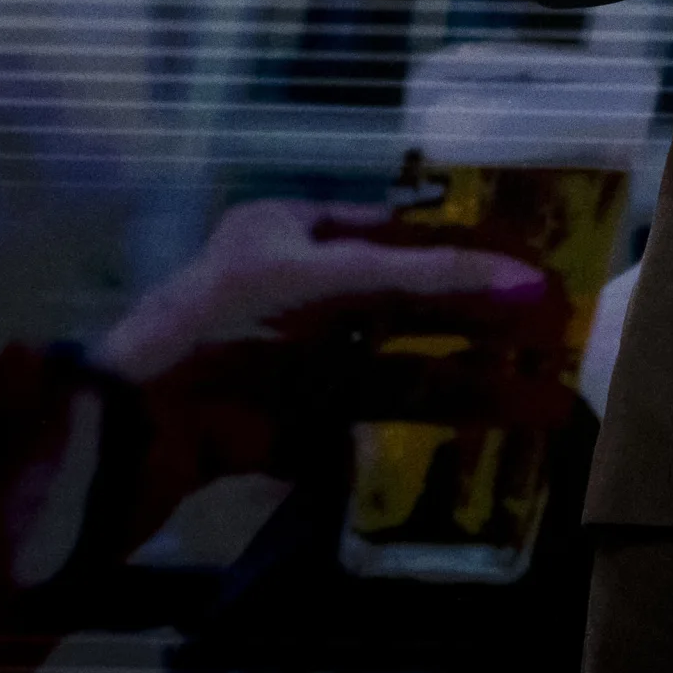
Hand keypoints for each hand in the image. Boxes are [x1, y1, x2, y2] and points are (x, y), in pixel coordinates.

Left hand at [96, 197, 567, 462]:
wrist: (121, 435)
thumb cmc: (217, 325)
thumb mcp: (325, 280)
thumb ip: (428, 278)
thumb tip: (531, 283)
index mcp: (286, 234)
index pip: (395, 232)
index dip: (464, 249)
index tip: (533, 270)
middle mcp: (288, 294)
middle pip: (403, 307)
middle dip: (478, 324)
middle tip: (552, 339)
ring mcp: (286, 367)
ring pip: (396, 372)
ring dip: (467, 385)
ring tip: (543, 399)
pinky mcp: (280, 431)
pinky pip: (367, 427)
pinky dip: (421, 434)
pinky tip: (478, 440)